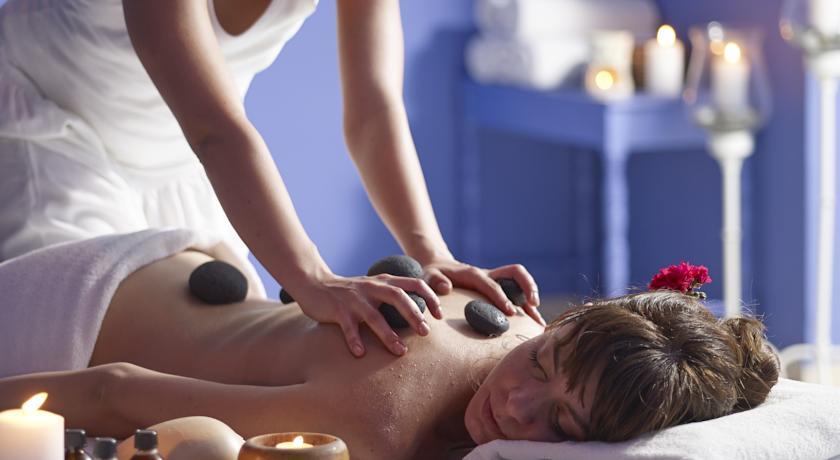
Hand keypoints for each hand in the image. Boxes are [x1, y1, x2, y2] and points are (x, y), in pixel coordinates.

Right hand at [291, 272, 440, 357]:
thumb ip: (393, 296)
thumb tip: (420, 314)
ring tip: (400, 351)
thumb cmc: (351, 293)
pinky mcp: (338, 310)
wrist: (315, 284)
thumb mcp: (374, 288)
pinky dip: (355, 340)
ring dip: (388, 334)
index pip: (413, 283)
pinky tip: (361, 353)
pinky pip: (348, 326)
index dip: (429, 297)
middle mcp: (371, 288)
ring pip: (374, 316)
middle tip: (426, 333)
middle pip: (397, 297)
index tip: (439, 315)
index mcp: (384, 281)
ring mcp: (354, 299)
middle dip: (414, 314)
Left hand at [422, 258, 544, 325]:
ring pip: (520, 281)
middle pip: (515, 272)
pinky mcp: (498, 288)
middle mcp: (488, 275)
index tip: (510, 312)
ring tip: (539, 319)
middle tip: (534, 305)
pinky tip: (535, 322)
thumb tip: (446, 287)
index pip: (491, 284)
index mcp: (473, 273)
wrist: (437, 268)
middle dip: (527, 286)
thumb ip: (434, 281)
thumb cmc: (432, 276)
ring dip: (532, 295)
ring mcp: (495, 280)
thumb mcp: (428, 277)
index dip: (501, 297)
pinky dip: (527, 304)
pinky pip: (518, 292)